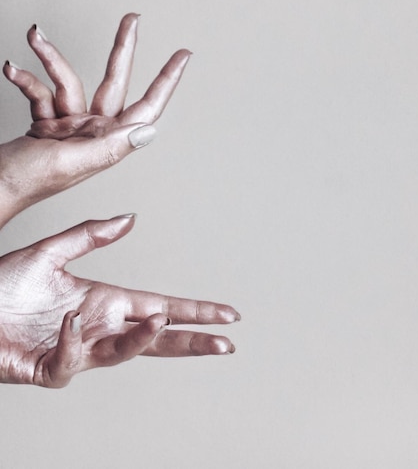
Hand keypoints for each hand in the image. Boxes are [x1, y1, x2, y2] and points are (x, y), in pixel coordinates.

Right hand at [0, 14, 189, 227]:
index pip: (147, 107)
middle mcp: (95, 132)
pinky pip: (41, 92)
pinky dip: (26, 80)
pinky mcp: (48, 123)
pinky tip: (12, 70)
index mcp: (108, 142)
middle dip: (121, 50)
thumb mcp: (71, 162)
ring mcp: (72, 126)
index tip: (183, 55)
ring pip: (69, 82)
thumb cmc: (26, 183)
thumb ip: (108, 146)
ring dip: (51, 59)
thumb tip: (148, 132)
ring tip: (35, 36)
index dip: (166, 81)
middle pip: (115, 83)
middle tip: (132, 19)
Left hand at [0, 214, 238, 387]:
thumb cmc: (1, 288)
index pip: (164, 306)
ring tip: (160, 320)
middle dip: (193, 342)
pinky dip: (74, 343)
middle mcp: (100, 328)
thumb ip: (91, 235)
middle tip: (225, 343)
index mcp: (107, 302)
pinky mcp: (49, 369)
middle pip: (158, 339)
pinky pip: (71, 360)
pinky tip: (73, 322)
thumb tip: (131, 218)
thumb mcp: (49, 253)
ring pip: (123, 354)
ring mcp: (78, 351)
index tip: (226, 313)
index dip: (196, 311)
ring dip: (143, 339)